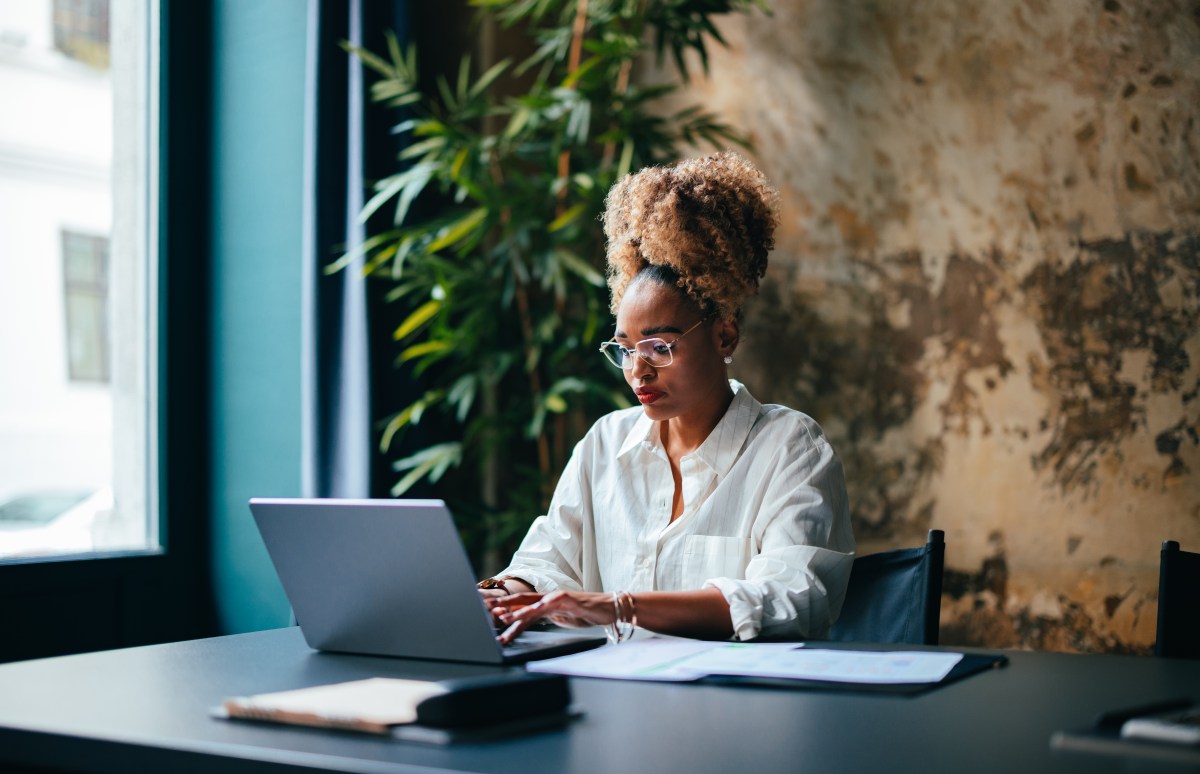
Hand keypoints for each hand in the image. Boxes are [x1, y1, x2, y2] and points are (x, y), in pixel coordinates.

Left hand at [484, 590, 615, 644]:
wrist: (611, 608)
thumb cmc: (587, 613)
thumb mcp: (562, 618)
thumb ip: (546, 617)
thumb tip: (529, 621)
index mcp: (547, 603)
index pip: (522, 605)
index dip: (506, 609)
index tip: (489, 615)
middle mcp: (550, 598)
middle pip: (522, 600)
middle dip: (503, 605)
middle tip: (486, 610)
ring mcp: (560, 598)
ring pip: (534, 604)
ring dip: (518, 611)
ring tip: (503, 617)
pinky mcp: (571, 601)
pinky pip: (555, 604)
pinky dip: (543, 606)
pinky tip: (534, 610)